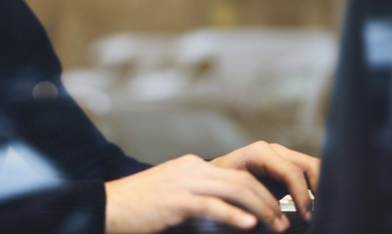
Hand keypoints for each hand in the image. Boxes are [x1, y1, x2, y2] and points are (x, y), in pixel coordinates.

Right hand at [104, 153, 291, 232]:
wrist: (108, 206)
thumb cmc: (138, 206)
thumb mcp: (173, 193)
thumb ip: (198, 196)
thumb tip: (226, 210)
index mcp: (192, 165)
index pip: (236, 174)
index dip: (261, 192)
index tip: (276, 210)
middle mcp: (191, 168)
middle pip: (242, 180)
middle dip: (268, 201)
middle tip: (283, 221)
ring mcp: (184, 182)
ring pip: (235, 190)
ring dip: (261, 210)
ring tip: (275, 225)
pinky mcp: (176, 200)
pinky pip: (213, 206)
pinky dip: (235, 216)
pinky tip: (249, 226)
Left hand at [210, 141, 319, 224]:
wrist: (212, 178)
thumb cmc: (220, 186)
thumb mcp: (234, 194)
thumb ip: (255, 204)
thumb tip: (277, 222)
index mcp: (259, 153)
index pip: (292, 172)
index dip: (303, 196)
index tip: (307, 216)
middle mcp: (273, 150)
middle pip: (309, 165)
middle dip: (318, 189)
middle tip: (317, 214)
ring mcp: (281, 155)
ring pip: (312, 167)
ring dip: (319, 188)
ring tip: (318, 211)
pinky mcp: (285, 165)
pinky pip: (307, 173)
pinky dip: (314, 188)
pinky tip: (312, 206)